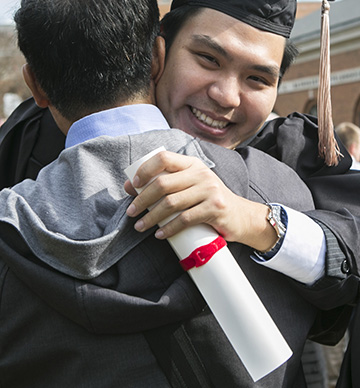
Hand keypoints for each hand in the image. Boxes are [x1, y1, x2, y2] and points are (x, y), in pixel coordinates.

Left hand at [125, 150, 276, 249]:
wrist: (242, 217)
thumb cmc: (209, 201)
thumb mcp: (191, 186)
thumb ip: (167, 183)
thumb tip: (131, 186)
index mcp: (192, 164)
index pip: (164, 158)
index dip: (145, 170)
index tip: (134, 185)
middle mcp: (201, 174)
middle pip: (163, 183)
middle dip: (142, 199)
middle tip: (132, 212)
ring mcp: (209, 190)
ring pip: (171, 203)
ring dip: (151, 217)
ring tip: (140, 226)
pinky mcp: (214, 209)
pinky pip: (184, 219)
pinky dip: (168, 229)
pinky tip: (159, 234)